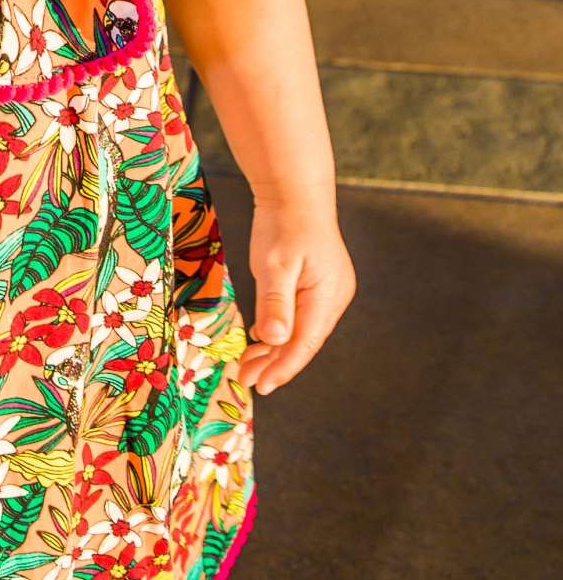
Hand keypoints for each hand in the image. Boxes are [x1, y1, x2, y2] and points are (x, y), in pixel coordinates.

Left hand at [238, 194, 356, 395]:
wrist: (295, 193)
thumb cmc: (285, 224)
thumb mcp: (275, 264)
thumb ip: (276, 303)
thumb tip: (277, 340)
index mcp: (327, 296)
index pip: (305, 343)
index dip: (283, 368)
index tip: (262, 386)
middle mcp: (332, 298)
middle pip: (303, 342)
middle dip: (275, 364)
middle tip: (246, 381)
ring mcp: (326, 293)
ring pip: (300, 332)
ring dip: (275, 350)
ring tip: (248, 367)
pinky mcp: (315, 286)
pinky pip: (298, 317)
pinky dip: (279, 332)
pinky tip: (261, 342)